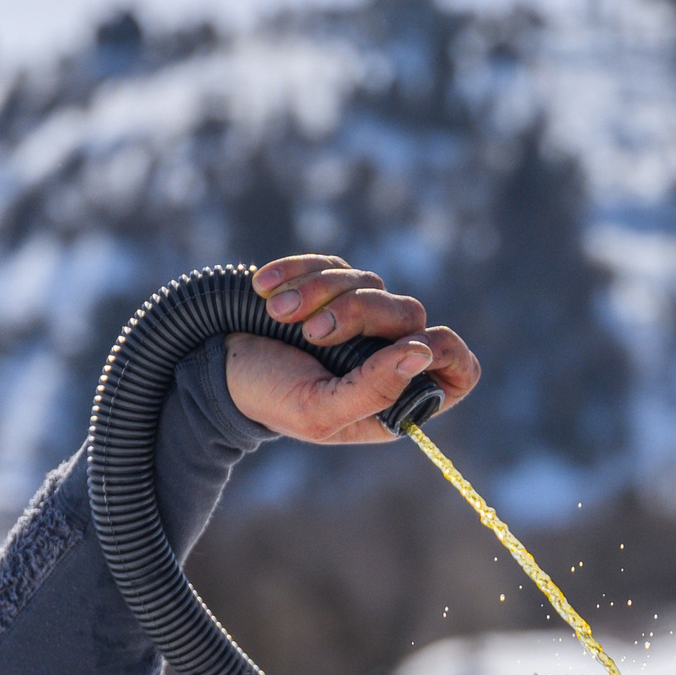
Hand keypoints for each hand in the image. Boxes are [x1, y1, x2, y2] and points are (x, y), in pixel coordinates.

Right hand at [225, 256, 479, 443]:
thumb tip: (422, 353)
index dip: (446, 351)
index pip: (459, 368)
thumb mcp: (321, 410)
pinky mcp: (333, 286)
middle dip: (359, 315)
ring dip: (321, 293)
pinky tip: (265, 288)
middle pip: (411, 313)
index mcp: (398, 398)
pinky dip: (300, 272)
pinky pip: (335, 264)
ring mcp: (363, 318)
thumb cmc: (271, 399)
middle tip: (311, 334)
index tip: (408, 348)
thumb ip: (374, 390)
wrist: (216, 366)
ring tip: (278, 314)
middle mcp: (389, 355)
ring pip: (372, 283)